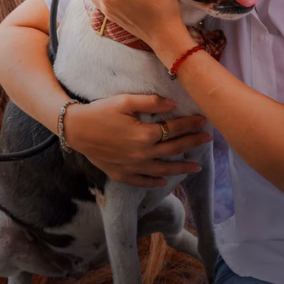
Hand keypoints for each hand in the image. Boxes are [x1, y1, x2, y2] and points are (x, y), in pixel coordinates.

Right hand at [63, 93, 212, 186]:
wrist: (75, 130)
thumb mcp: (125, 101)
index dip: (191, 124)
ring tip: (197, 167)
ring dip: (182, 168)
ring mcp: (133, 167)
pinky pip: (143, 181)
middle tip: (208, 140)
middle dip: (193, 143)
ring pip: (164, 169)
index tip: (204, 121)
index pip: (174, 128)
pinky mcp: (121, 174)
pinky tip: (165, 180)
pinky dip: (155, 181)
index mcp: (145, 134)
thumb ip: (150, 102)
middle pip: (174, 149)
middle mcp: (142, 154)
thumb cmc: (100, 112)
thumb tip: (173, 104)